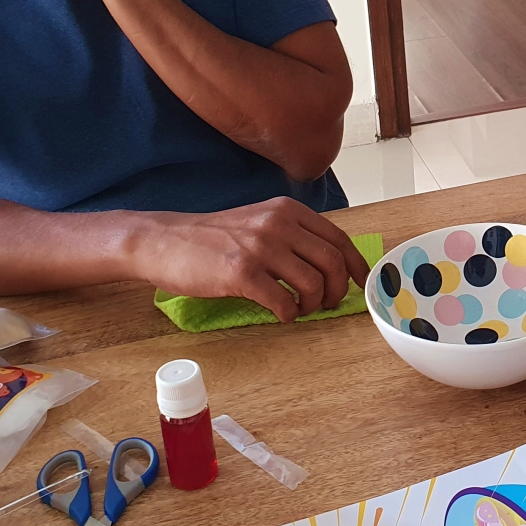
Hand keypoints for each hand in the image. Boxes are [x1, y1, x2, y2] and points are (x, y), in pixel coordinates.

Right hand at [137, 197, 370, 322]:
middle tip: (326, 304)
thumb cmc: (212, 238)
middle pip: (331, 262)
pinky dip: (288, 314)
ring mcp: (260, 247)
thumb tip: (327, 264)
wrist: (164, 241)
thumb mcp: (258, 222)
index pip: (337, 238)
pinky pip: (282, 301)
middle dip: (337, 290)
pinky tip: (280, 314)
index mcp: (287, 211)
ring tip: (300, 309)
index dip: (355, 265)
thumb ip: (291, 235)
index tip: (360, 283)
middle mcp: (278, 224)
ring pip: (312, 283)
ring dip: (312, 305)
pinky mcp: (241, 272)